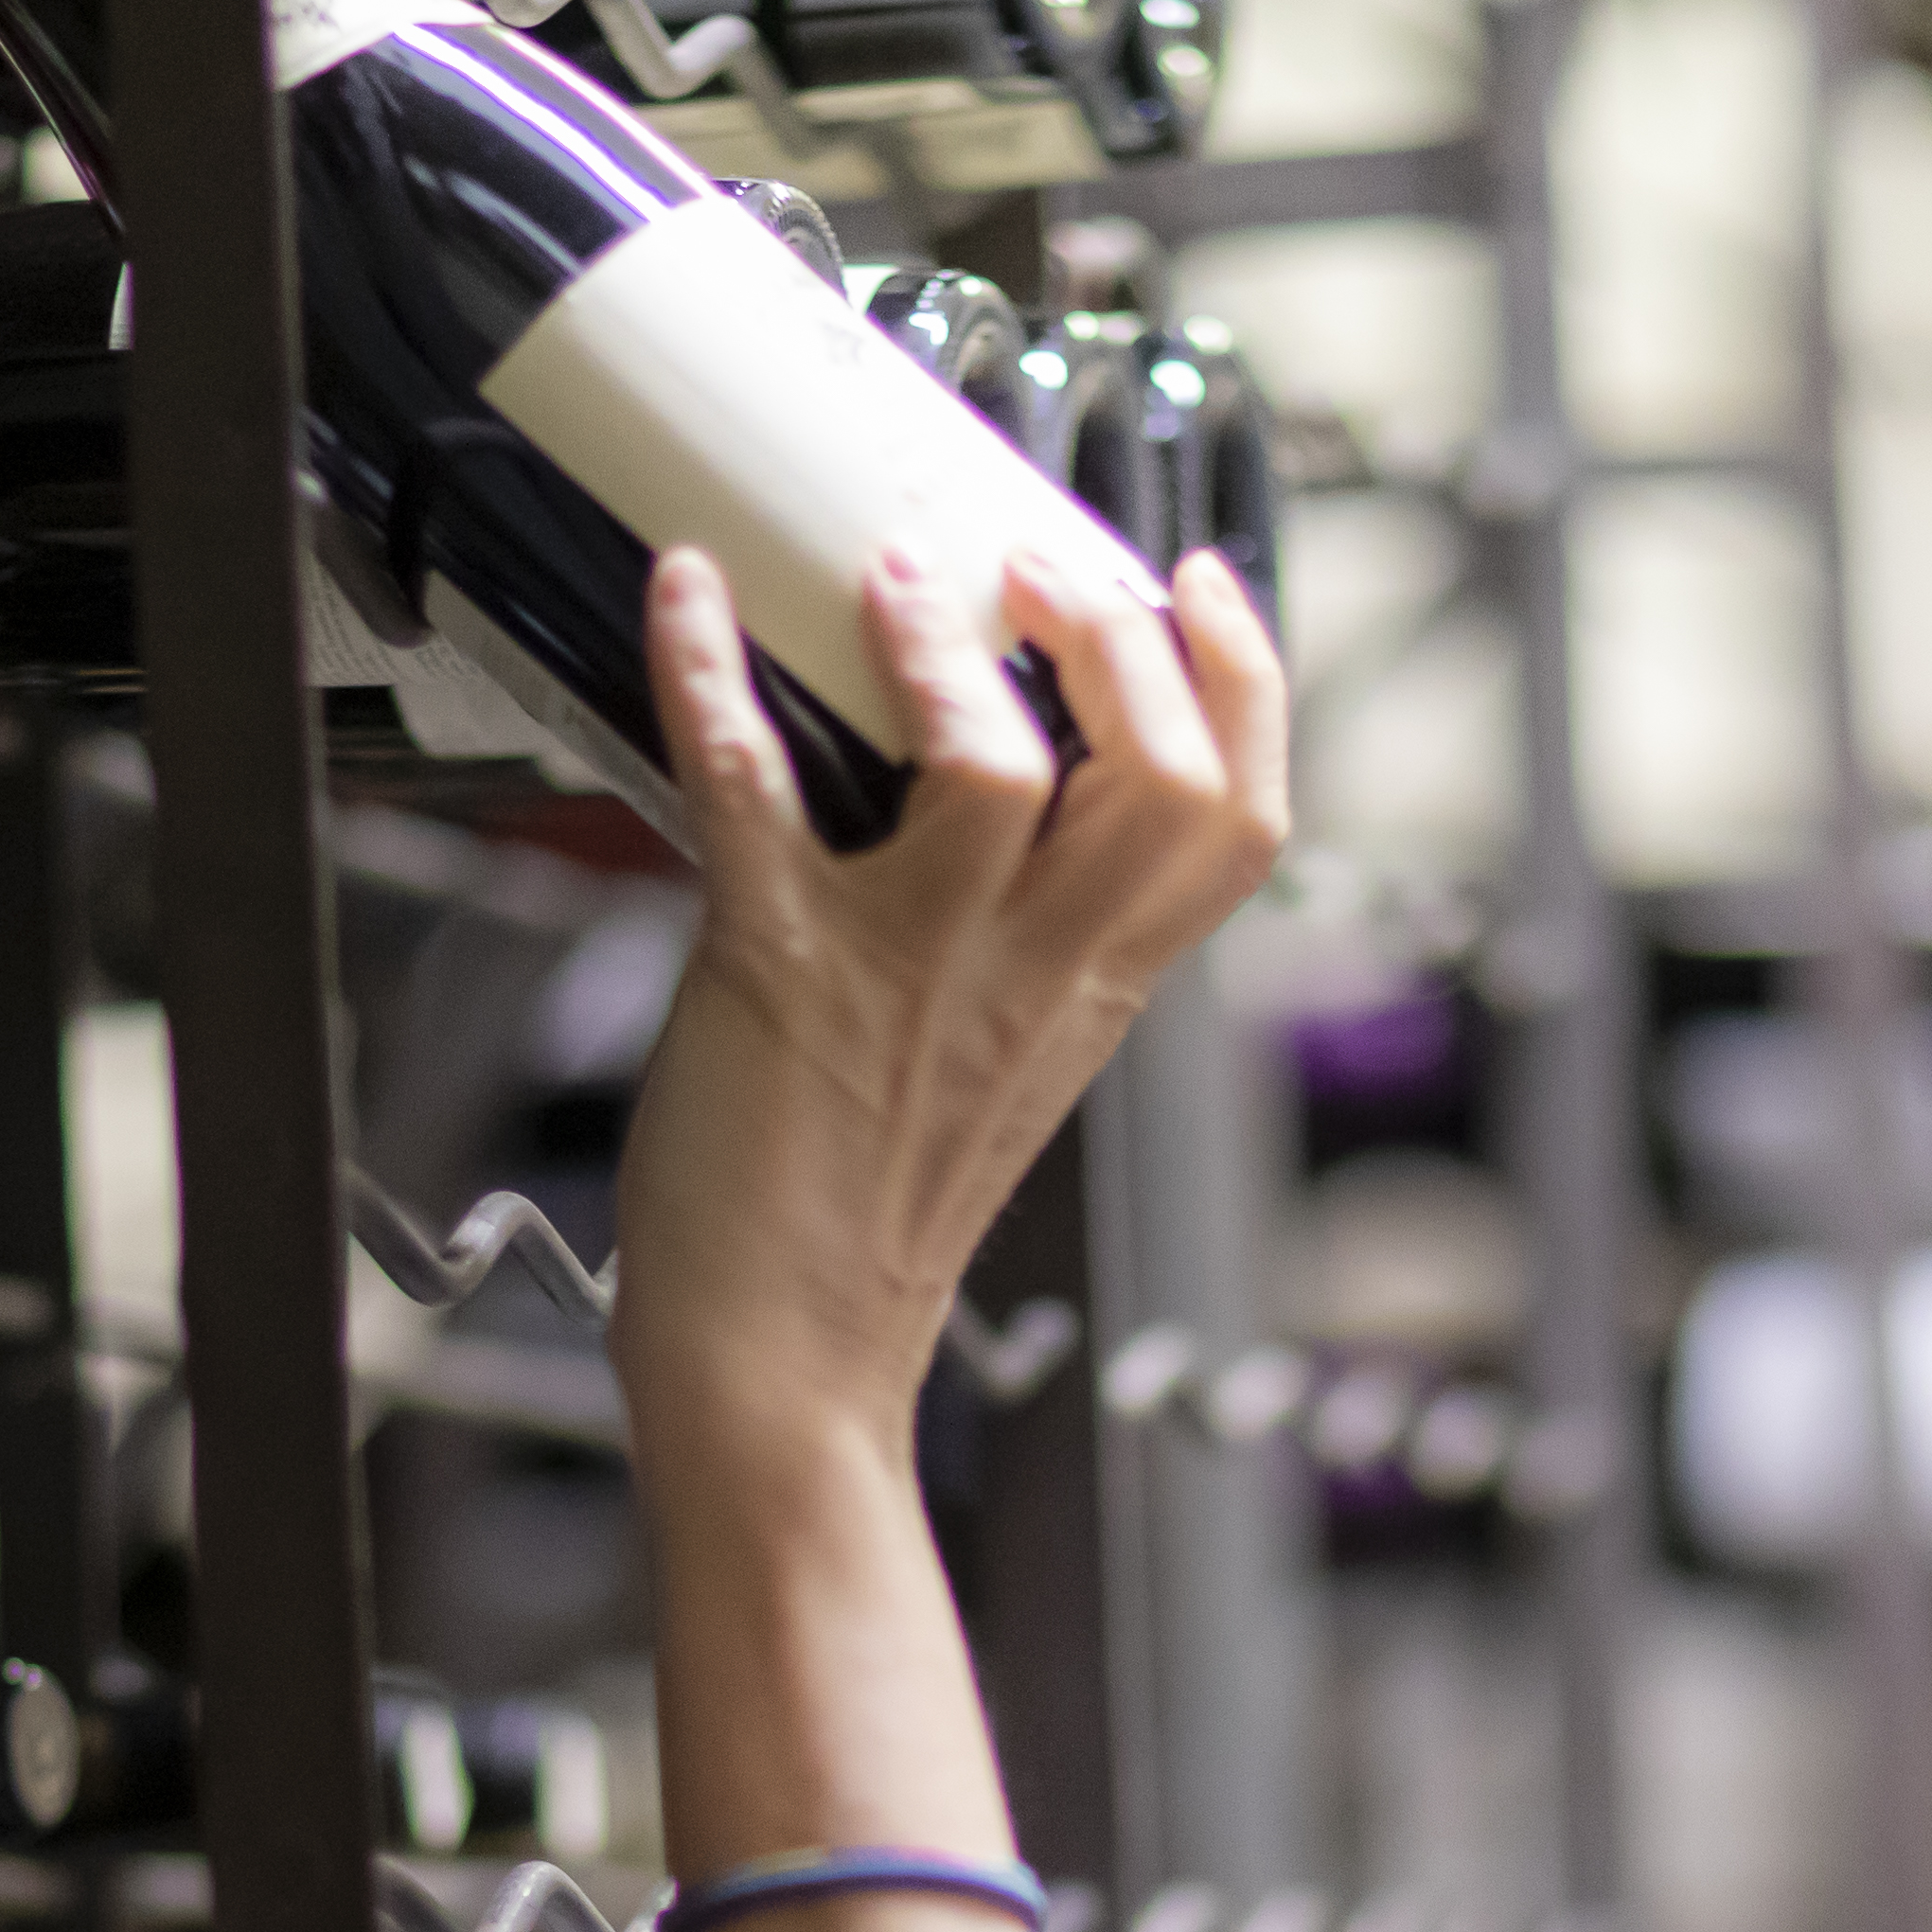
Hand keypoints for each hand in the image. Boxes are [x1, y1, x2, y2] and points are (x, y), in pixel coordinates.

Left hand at [605, 538, 1292, 1458]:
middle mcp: (1032, 972)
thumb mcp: (1007, 1065)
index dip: (1245, 683)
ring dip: (943, 648)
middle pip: (1165, 777)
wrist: (778, 1367)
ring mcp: (910, 970)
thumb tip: (1017, 792)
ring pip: (995, 775)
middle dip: (1119, 632)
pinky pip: (753, 792)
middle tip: (1035, 564)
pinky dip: (708, 674)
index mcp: (1097, 989)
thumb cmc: (862, 1220)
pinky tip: (686, 593)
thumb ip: (1037, 940)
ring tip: (896, 576)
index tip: (1203, 586)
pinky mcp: (779, 968)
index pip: (1241, 820)